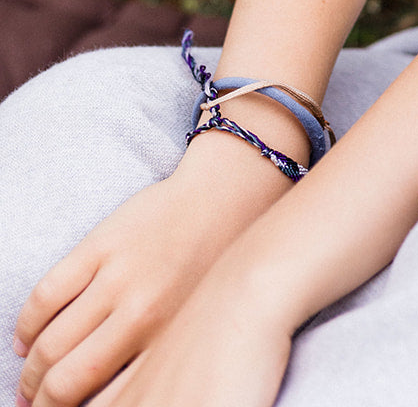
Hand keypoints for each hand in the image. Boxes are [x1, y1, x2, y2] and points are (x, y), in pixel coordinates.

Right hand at [13, 142, 291, 406]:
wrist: (227, 197)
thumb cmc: (212, 268)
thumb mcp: (195, 325)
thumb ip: (154, 361)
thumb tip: (114, 400)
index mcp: (169, 342)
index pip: (108, 402)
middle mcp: (142, 314)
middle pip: (67, 379)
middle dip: (41, 403)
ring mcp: (119, 277)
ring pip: (51, 342)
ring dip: (30, 371)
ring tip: (27, 382)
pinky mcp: (102, 243)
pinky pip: (48, 294)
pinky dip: (27, 324)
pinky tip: (25, 339)